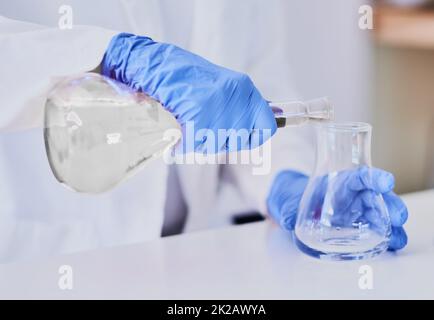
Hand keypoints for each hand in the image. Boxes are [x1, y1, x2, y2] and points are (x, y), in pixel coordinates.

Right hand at [101, 33, 276, 152]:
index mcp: (243, 87)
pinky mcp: (195, 116)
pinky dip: (183, 146)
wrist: (153, 64)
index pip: (267, 126)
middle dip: (221, 142)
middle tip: (204, 131)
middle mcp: (234, 96)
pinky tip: (177, 137)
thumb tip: (255, 126)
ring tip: (188, 126)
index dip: (254, 137)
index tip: (243, 138)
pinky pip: (195, 144)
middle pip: (239, 140)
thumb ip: (237, 105)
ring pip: (216, 145)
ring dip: (200, 142)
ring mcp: (215, 107)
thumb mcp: (220, 86)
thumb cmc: (183, 75)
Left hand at [266, 167, 407, 250]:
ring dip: (393, 225)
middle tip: (398, 216)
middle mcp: (354, 195)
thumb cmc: (294, 197)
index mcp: (339, 181)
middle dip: (390, 205)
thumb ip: (287, 208)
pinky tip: (392, 245)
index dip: (374, 178)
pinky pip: (378, 231)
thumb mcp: (288, 199)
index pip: (360, 176)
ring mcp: (359, 211)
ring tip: (397, 237)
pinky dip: (387, 238)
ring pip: (382, 214)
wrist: (293, 207)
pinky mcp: (361, 227)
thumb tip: (287, 220)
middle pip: (377, 196)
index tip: (386, 182)